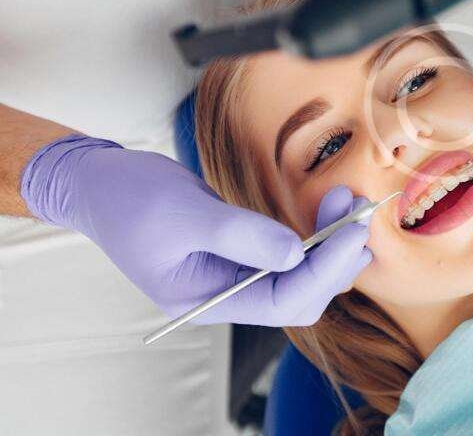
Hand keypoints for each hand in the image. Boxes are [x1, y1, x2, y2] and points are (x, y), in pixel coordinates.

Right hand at [20, 135, 370, 325]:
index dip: (324, 272)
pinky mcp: (242, 251)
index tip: (353, 233)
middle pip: (301, 295)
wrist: (99, 183)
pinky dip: (315, 233)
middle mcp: (227, 295)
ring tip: (348, 203)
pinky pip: (291, 253)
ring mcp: (236, 274)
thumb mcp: (185, 212)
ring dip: (332, 243)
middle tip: (359, 211)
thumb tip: (296, 254)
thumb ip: (241, 235)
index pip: (283, 302)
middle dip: (336, 258)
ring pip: (301, 275)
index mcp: (206, 300)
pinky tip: (330, 208)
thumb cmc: (129, 198)